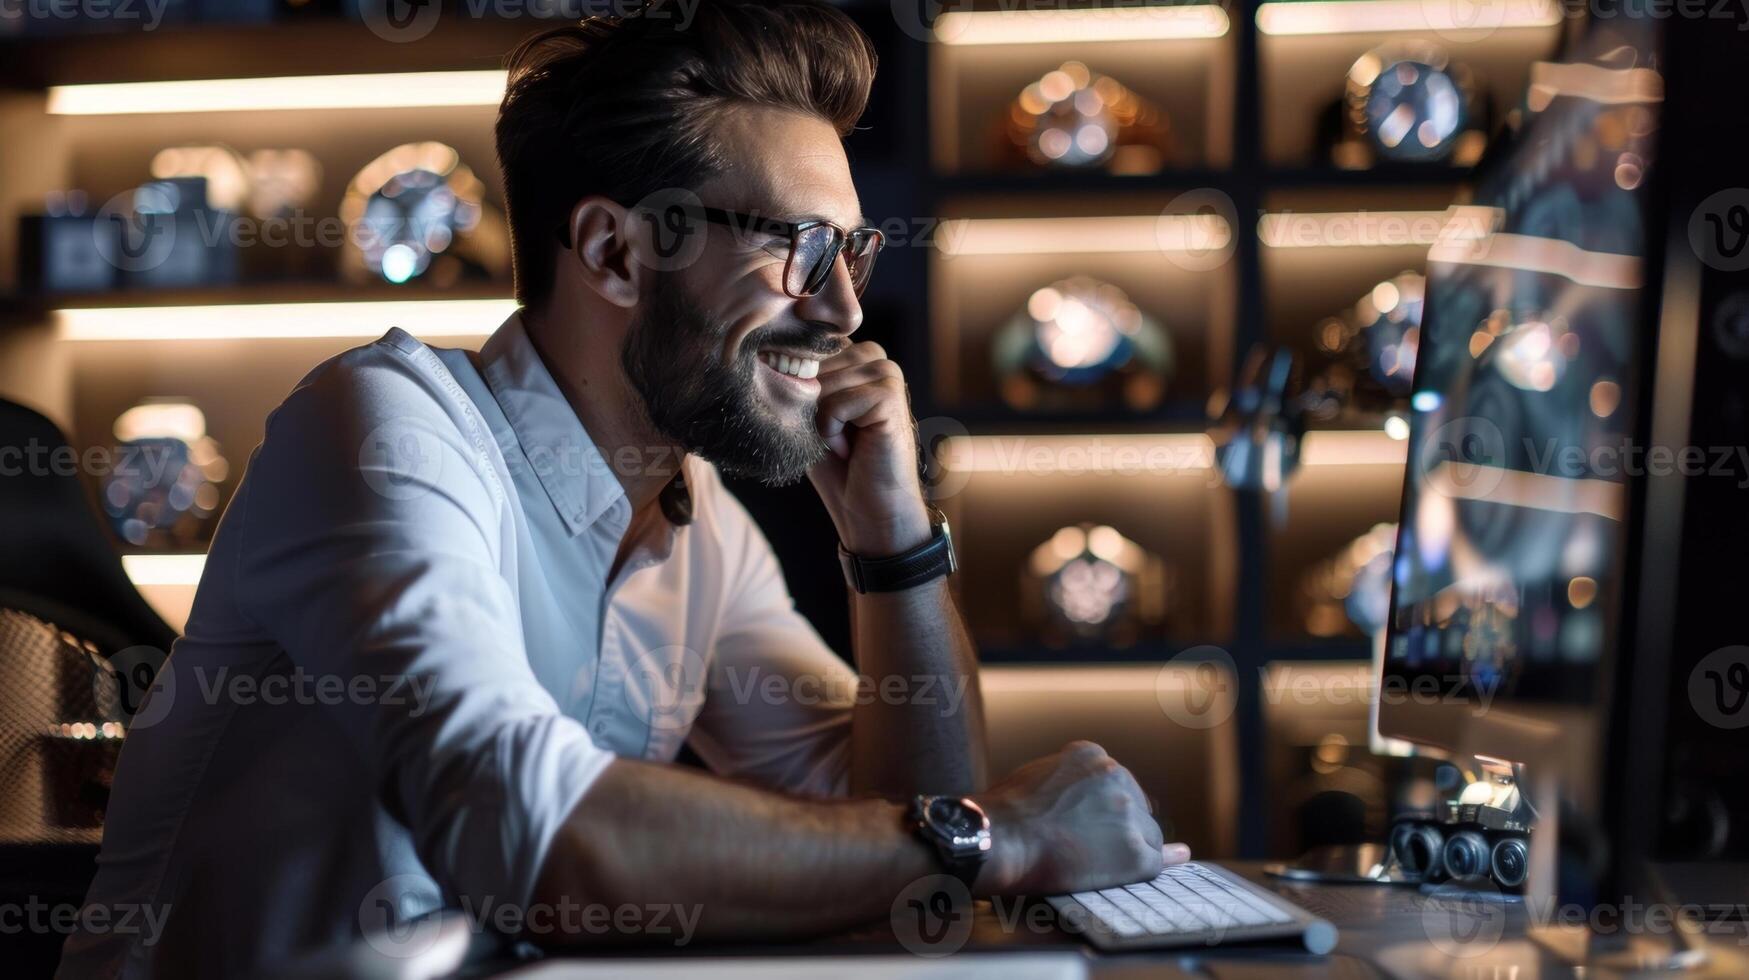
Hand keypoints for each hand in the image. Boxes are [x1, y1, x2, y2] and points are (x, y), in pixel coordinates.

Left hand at [807, 341, 931, 557]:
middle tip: (834, 436)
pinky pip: (836, 404)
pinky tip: (851, 448)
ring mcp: (887, 374)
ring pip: (822, 384)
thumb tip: (772, 356)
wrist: (868, 510)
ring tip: (843, 443)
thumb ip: (797, 380)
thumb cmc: (837, 466)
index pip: (807, 345)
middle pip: (812, 364)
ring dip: (821, 422)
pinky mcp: (890, 395)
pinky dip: (832, 431)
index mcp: (854, 357)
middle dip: (809, 406)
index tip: (811, 416)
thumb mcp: (807, 415)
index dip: (795, 378)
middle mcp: (874, 358)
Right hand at [971, 741, 1191, 895]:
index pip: (1117, 782)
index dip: (1108, 807)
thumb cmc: (1006, 813)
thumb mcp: (1039, 773)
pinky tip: (1173, 861)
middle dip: (1121, 824)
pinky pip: (1156, 860)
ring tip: (1095, 861)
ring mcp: (1128, 815)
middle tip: (1092, 845)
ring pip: (1147, 834)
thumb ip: (1071, 779)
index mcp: (1092, 755)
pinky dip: (1159, 864)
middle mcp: (1116, 776)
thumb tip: (1084, 797)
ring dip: (1130, 847)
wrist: (1000, 839)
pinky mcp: (1135, 853)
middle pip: (1136, 806)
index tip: (1096, 822)